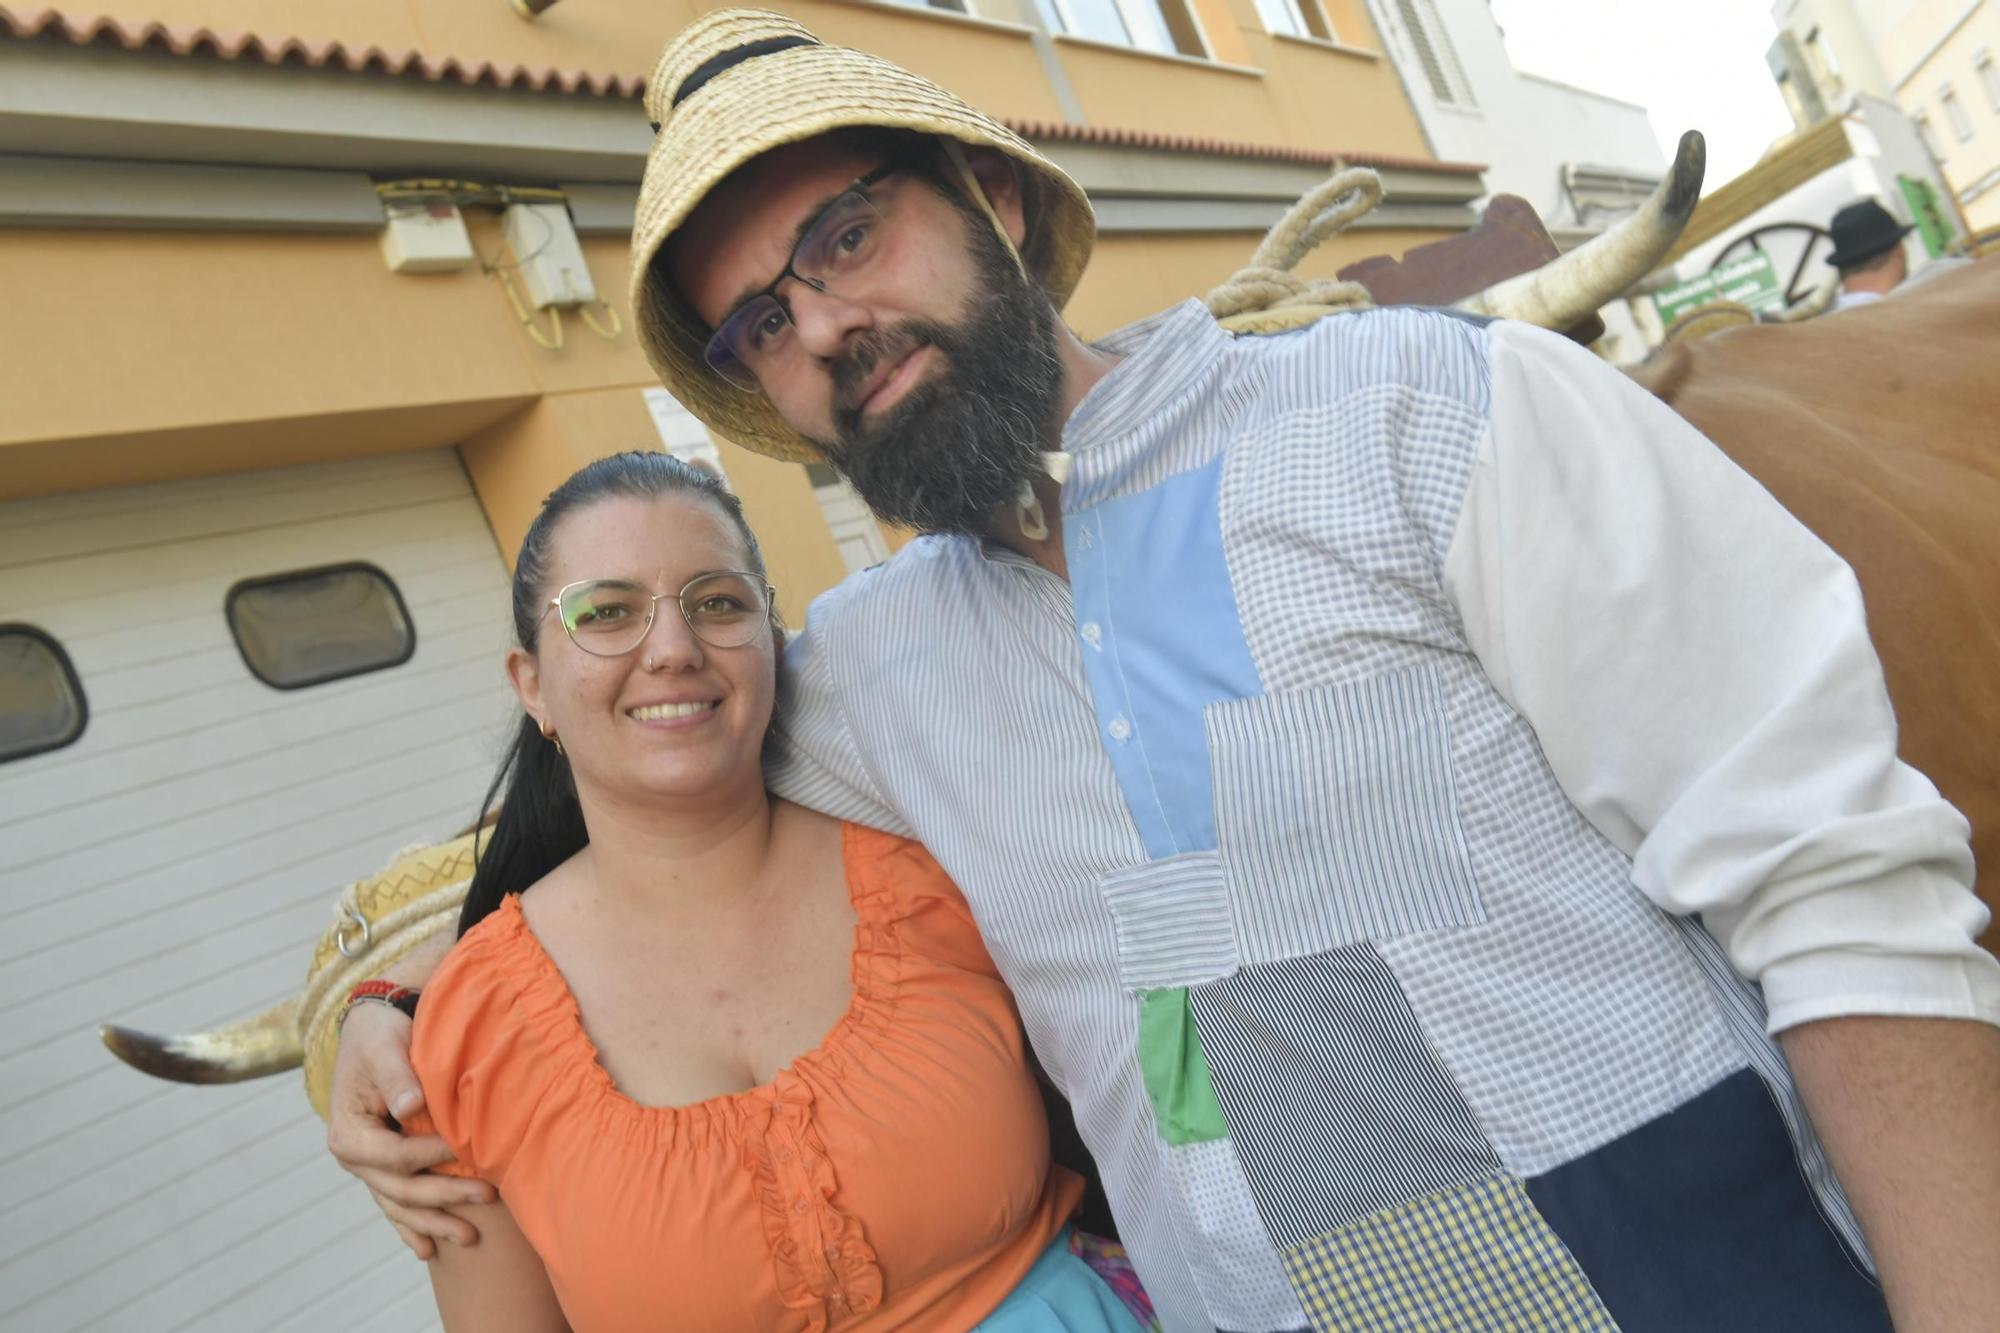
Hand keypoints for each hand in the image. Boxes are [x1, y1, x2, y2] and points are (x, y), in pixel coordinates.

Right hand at [326, 1002, 492, 1258]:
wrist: (371, 1032)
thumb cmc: (380, 1037)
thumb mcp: (383, 1048)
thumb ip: (396, 1077)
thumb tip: (409, 1108)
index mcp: (348, 1134)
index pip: (394, 1157)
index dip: (430, 1156)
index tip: (465, 1149)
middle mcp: (354, 1158)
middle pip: (401, 1189)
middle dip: (444, 1198)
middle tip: (487, 1197)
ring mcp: (368, 1168)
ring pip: (400, 1204)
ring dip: (434, 1222)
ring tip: (469, 1238)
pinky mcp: (383, 1167)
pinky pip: (395, 1203)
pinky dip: (411, 1226)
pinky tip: (429, 1249)